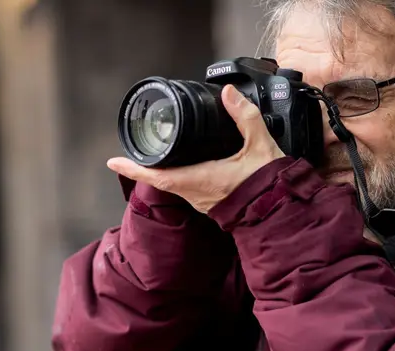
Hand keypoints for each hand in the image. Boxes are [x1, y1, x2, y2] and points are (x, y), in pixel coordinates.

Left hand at [107, 84, 286, 213]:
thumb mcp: (259, 145)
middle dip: (143, 166)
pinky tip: (182, 165)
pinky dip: (178, 175)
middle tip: (129, 152)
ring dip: (160, 171)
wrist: (281, 212)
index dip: (133, 169)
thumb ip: (244, 117)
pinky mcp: (210, 202)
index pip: (157, 176)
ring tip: (151, 156)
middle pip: (160, 179)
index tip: (113, 161)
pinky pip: (186, 188)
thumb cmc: (268, 185)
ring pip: (173, 183)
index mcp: (200, 179)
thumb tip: (229, 94)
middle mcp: (195, 193)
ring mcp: (201, 200)